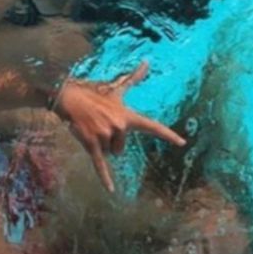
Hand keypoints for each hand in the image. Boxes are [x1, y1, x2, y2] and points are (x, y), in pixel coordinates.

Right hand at [54, 63, 184, 191]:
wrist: (70, 98)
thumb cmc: (94, 95)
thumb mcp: (116, 89)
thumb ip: (134, 78)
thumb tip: (147, 62)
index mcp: (128, 116)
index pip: (152, 126)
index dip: (168, 135)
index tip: (182, 142)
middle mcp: (119, 126)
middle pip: (122, 148)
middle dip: (111, 141)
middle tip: (101, 125)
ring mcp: (106, 136)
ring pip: (110, 153)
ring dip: (101, 145)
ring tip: (93, 129)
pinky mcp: (92, 144)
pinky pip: (101, 165)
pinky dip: (105, 178)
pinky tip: (111, 191)